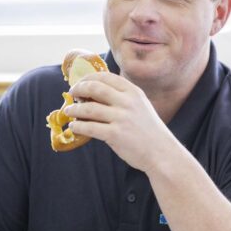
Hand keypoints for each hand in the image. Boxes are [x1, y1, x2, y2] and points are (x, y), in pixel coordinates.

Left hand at [67, 72, 181, 172]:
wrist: (162, 153)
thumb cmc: (149, 131)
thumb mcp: (141, 106)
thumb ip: (123, 98)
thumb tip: (96, 92)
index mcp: (133, 92)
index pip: (106, 77)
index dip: (88, 78)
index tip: (80, 83)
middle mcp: (127, 102)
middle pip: (95, 88)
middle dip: (79, 89)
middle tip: (72, 94)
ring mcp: (121, 118)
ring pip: (88, 109)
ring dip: (74, 109)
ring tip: (68, 111)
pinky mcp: (115, 135)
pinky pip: (89, 128)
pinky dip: (78, 126)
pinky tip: (74, 127)